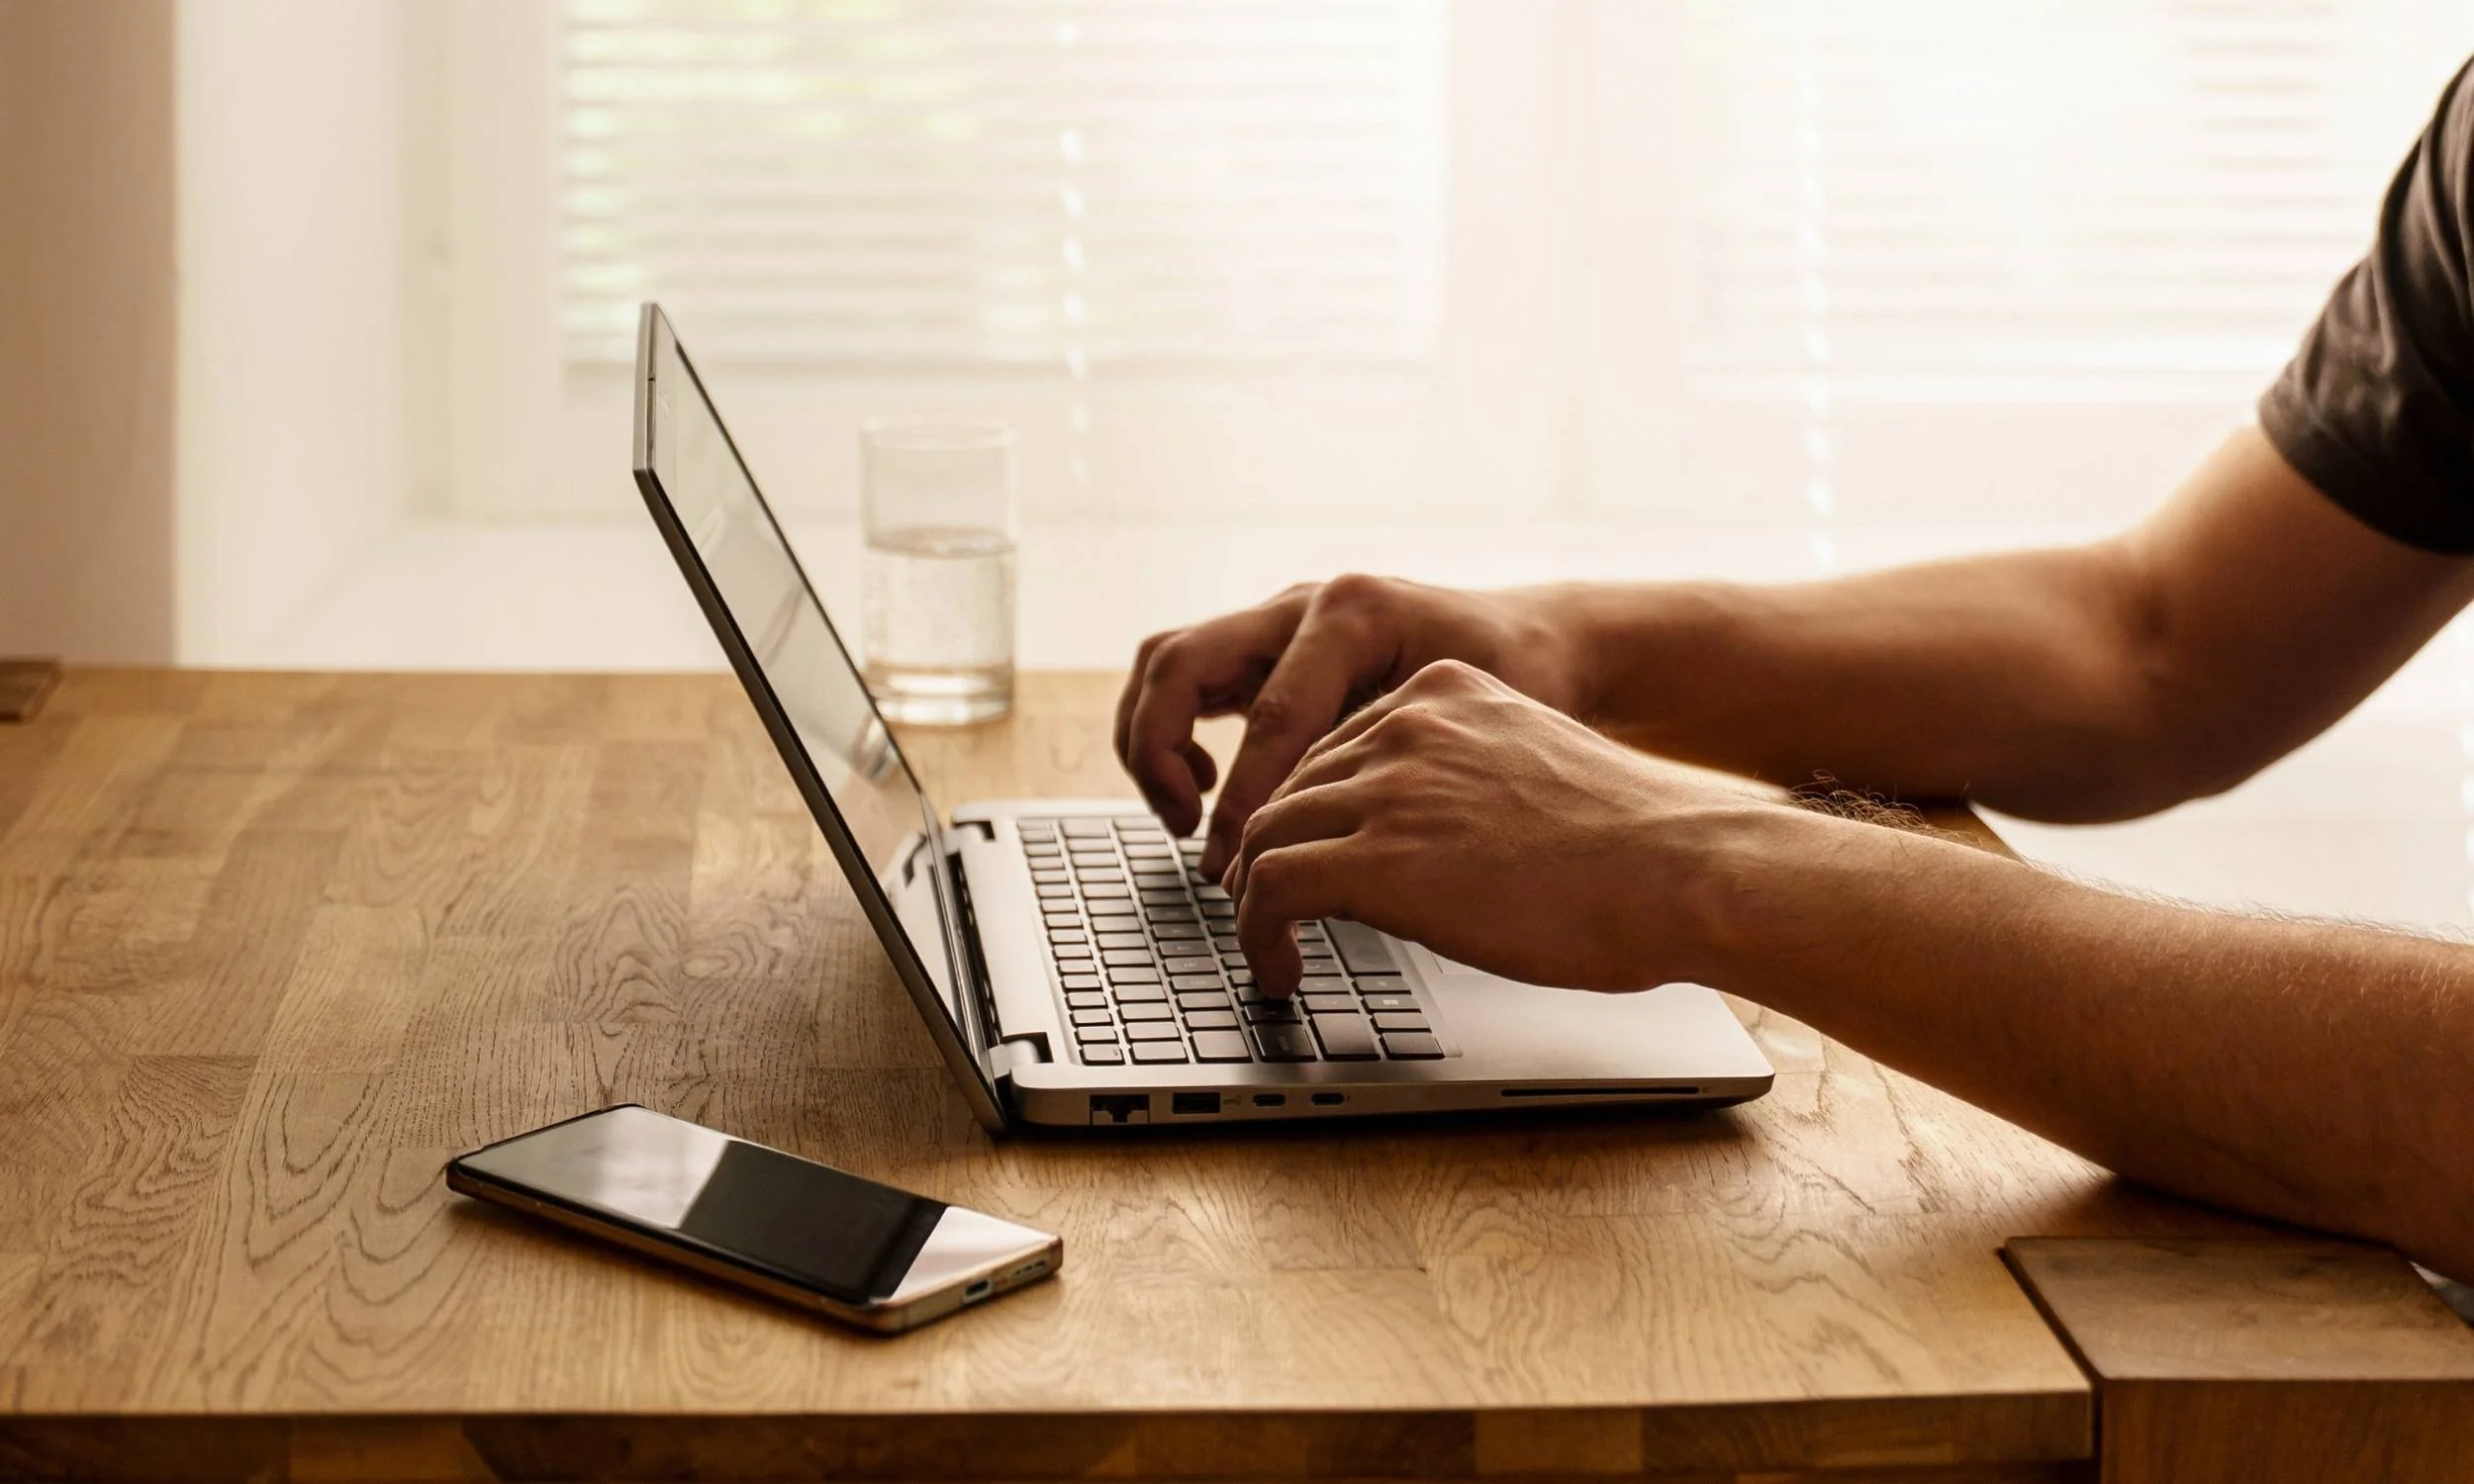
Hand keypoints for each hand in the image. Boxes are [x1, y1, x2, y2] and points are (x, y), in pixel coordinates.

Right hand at [1113, 575, 1589, 876]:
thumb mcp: (1475, 720)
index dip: (1246, 806)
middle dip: (1161, 753)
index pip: (1270, 718)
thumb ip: (1401, 769)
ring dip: (1154, 741)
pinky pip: (1190, 679)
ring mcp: (1279, 619)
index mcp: (1354, 614)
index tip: (1237, 872)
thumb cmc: (1520, 681)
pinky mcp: (1269, 646)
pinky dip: (1177, 734)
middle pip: (1179, 662)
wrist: (1535, 637)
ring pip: (1167, 663)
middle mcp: (1304, 604)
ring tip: (1185, 812)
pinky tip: (1217, 787)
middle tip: (1185, 824)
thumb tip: (1331, 854)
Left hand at [1224, 660, 1786, 997]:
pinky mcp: (1375, 857)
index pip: (1337, 746)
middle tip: (1272, 912)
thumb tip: (1438, 849)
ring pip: (1265, 835)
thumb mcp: (1537, 771)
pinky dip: (1257, 934)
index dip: (1314, 814)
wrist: (1679, 868)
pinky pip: (1270, 889)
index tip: (1309, 859)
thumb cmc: (1638, 846)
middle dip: (1272, 854)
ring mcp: (1387, 785)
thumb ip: (1473, 782)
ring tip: (1271, 949)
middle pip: (1291, 788)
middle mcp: (1407, 724)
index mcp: (1448, 692)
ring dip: (1255, 901)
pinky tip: (1280, 970)